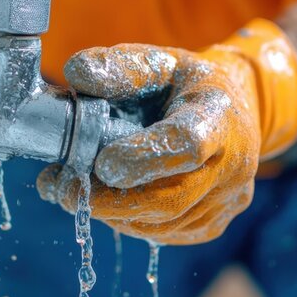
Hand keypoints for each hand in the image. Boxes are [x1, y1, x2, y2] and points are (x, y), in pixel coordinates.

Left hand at [37, 19, 296, 244]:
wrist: (233, 109)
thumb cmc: (185, 85)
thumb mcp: (158, 62)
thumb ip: (119, 67)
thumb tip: (77, 73)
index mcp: (218, 114)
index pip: (186, 143)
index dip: (144, 158)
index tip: (101, 163)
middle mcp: (233, 163)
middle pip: (171, 198)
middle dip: (110, 201)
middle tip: (63, 190)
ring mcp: (227, 199)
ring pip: (163, 223)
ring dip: (112, 213)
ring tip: (75, 192)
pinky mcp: (214, 222)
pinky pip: (167, 233)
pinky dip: (130, 222)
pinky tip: (107, 202)